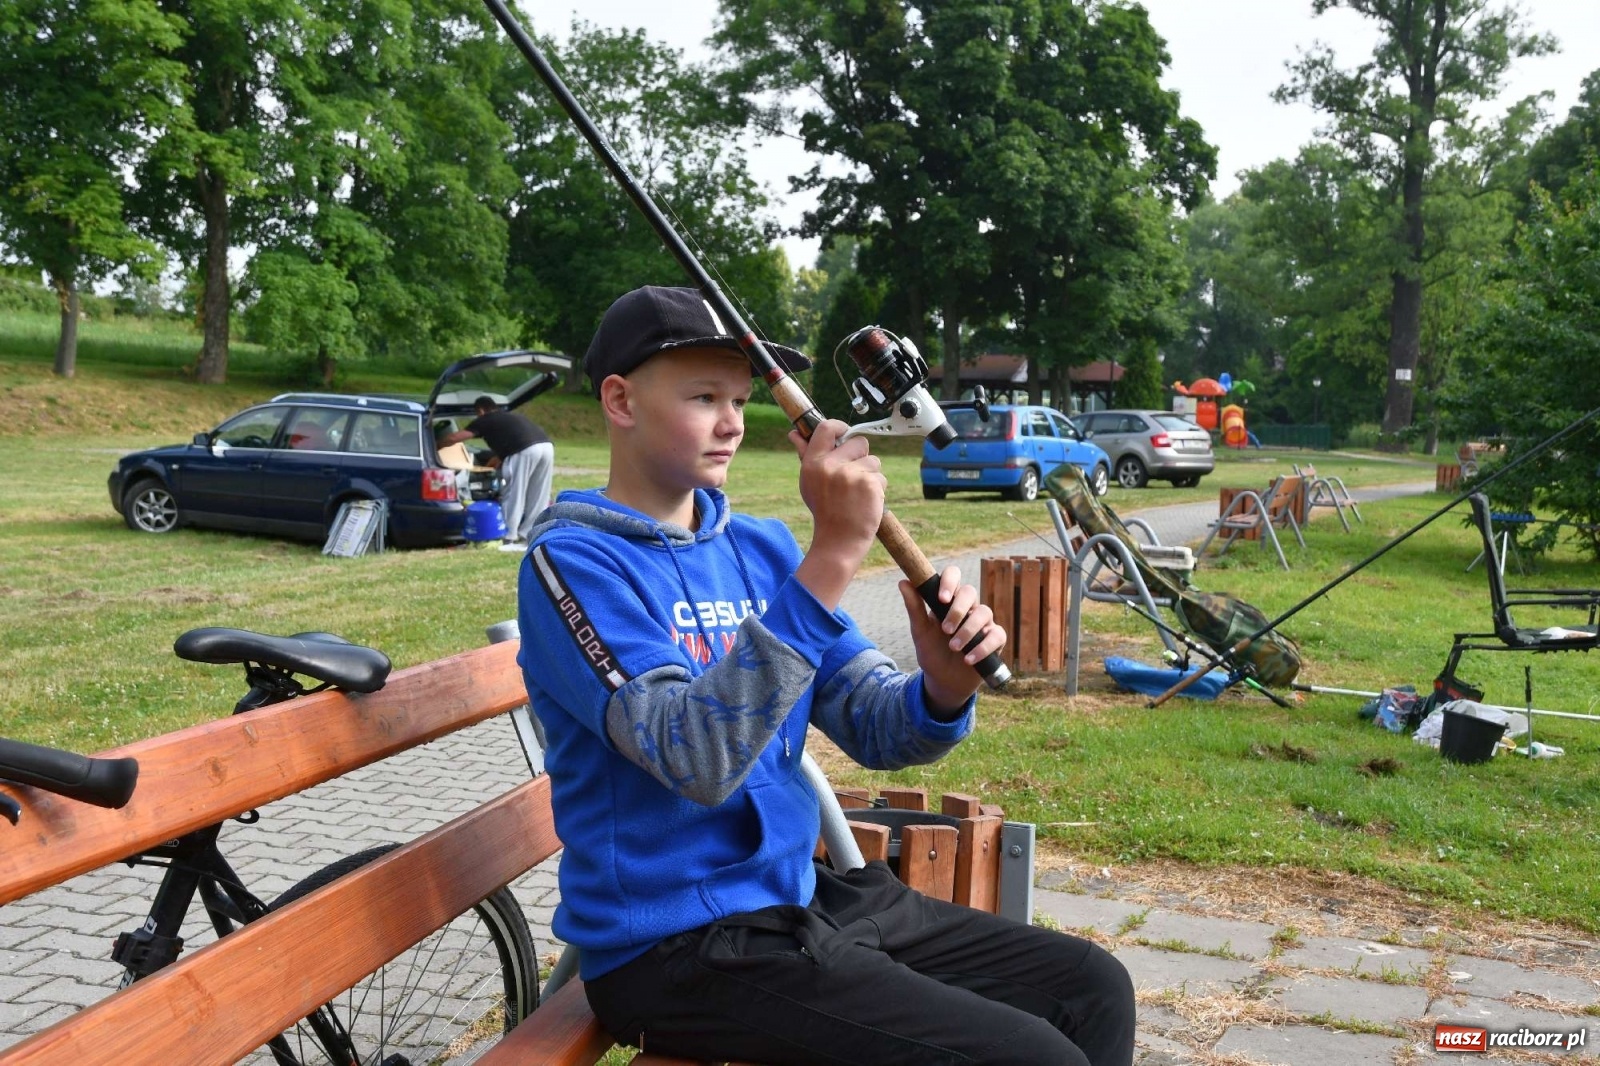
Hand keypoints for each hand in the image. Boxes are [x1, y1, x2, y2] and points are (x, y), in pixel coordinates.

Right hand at [791, 421, 884, 609]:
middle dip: (861, 457)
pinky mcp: (869, 484)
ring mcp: (851, 474)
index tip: (845, 432)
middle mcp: (831, 465)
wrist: (838, 541)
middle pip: (859, 442)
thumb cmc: (824, 511)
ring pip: (874, 460)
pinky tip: (866, 502)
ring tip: (858, 494)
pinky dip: (877, 490)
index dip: (840, 426)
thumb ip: (805, 455)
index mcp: (813, 462)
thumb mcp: (809, 482)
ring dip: (871, 475)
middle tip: (852, 478)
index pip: (827, 428)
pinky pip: (881, 477)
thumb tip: (795, 433)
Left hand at [898, 567, 1004, 714]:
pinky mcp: (995, 640)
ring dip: (968, 631)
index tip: (941, 599)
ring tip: (953, 647)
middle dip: (958, 610)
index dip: (950, 582)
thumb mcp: (920, 632)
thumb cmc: (932, 652)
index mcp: (948, 600)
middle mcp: (968, 607)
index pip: (953, 576)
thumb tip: (903, 582)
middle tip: (945, 629)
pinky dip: (983, 648)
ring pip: (984, 613)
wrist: (943, 681)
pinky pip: (997, 636)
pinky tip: (968, 659)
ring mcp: (983, 623)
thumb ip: (914, 608)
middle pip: (970, 592)